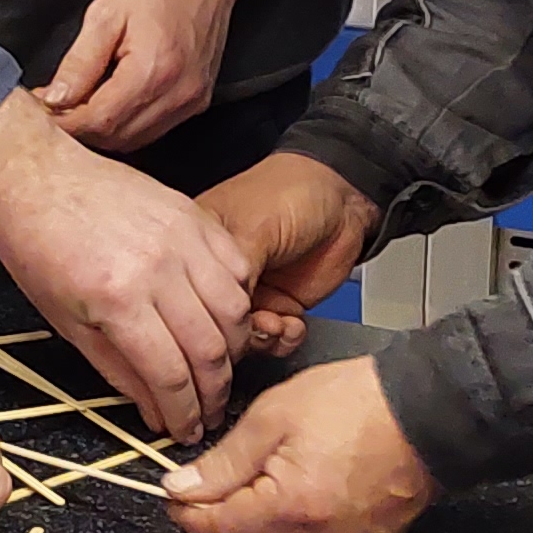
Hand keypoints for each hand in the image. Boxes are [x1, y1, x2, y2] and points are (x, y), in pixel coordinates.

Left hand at [0, 91, 254, 440]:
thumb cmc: (35, 246)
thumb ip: (117, 369)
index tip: (186, 431)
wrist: (33, 175)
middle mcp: (159, 268)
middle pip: (211, 350)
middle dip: (215, 393)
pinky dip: (237, 300)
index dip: (184, 413)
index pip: (171, 375)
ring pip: (236, 311)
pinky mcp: (194, 215)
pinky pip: (236, 267)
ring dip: (234, 351)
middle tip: (209, 412)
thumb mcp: (64, 321)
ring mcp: (182, 237)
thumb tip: (157, 411)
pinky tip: (221, 318)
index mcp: (118, 299)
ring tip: (218, 370)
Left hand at [42, 0, 242, 153]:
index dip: (63, 121)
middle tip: (52, 106)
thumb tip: (55, 98)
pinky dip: (124, 125)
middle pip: (115, 137)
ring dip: (100, 130)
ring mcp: (192, 101)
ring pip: (134, 140)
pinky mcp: (197, 102)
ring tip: (76, 104)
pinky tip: (106, 104)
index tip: (40, 108)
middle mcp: (178, 94)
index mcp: (154, 70)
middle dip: (78, 128)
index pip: (98, 121)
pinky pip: (152, 130)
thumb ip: (79, 62)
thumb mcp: (105, 14)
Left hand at [166, 358, 434, 532]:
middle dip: (220, 523)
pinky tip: (290, 496)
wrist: (432, 407)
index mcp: (291, 508)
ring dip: (256, 527)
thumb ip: (224, 461)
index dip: (190, 515)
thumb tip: (182, 488)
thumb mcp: (274, 417)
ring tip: (245, 488)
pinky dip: (294, 528)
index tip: (174, 497)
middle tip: (204, 490)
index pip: (221, 529)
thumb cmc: (356, 402)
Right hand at [199, 152, 377, 353]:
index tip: (225, 320)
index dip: (206, 314)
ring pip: (243, 336)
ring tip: (278, 323)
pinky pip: (274, 338)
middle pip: (213, 322)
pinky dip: (285, 339)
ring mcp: (251, 294)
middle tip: (257, 322)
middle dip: (236, 333)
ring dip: (263, 337)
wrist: (344, 200)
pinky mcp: (279, 306)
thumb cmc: (292, 194)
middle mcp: (221, 276)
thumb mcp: (255, 228)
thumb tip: (220, 313)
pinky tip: (293, 324)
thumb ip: (235, 272)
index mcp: (199, 248)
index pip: (189, 294)